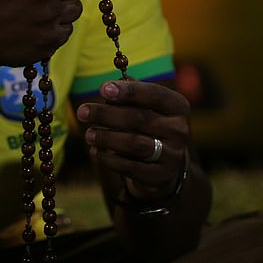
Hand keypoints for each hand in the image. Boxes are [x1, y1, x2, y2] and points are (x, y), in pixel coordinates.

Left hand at [77, 79, 190, 200]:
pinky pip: (131, 167)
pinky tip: (95, 152)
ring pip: (134, 144)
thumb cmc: (146, 127)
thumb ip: (129, 96)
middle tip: (83, 113)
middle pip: (139, 119)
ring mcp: (173, 154)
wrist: (162, 165)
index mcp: (177, 106)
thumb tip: (109, 87)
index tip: (102, 89)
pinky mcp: (160, 175)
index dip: (128, 91)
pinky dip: (109, 159)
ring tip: (88, 135)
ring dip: (107, 138)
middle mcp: (179, 129)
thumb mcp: (143, 108)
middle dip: (106, 115)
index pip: (154, 94)